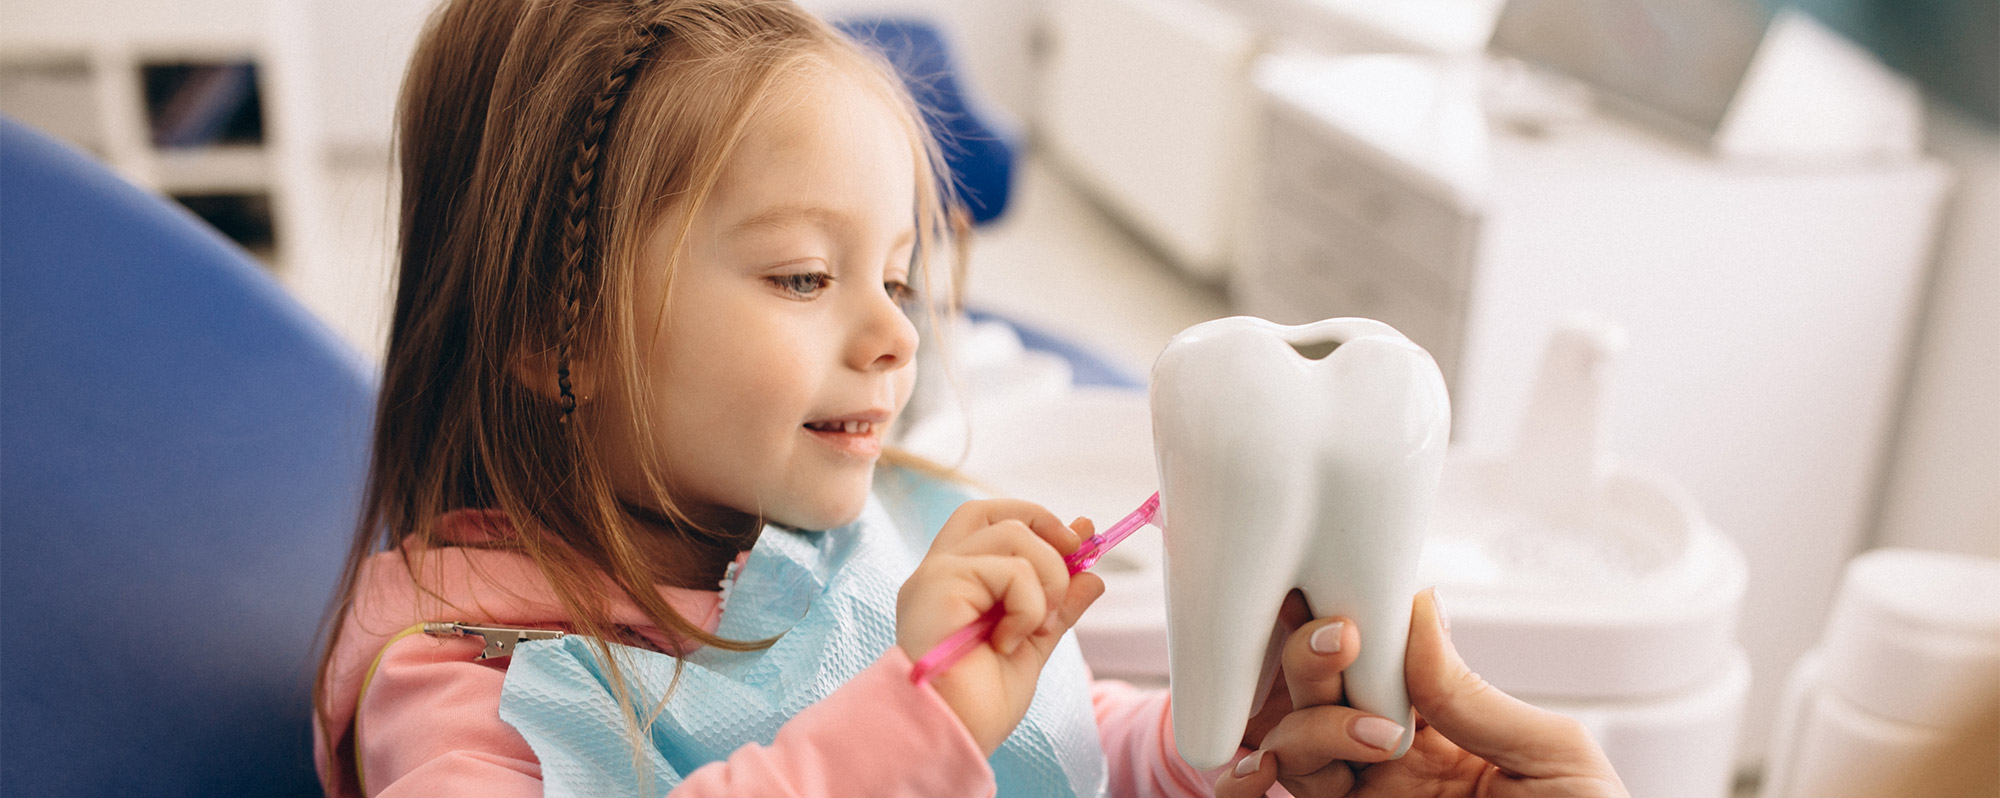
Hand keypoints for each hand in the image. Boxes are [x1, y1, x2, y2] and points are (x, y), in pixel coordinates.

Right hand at [896, 499, 1105, 755]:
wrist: (951, 736)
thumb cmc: (977, 704)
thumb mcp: (1033, 645)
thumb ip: (1058, 607)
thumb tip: (1092, 575)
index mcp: (955, 583)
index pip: (990, 521)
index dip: (1037, 519)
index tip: (1080, 537)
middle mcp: (939, 570)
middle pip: (994, 511)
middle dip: (1045, 525)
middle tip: (1074, 557)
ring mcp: (936, 574)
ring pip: (1015, 536)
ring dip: (1047, 582)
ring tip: (1031, 628)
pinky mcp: (940, 582)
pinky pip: (1012, 570)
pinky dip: (1028, 607)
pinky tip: (1007, 642)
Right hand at [1216, 589, 1628, 797]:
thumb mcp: (1554, 759)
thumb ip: (1474, 695)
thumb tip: (1418, 608)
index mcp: (1449, 729)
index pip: (1382, 661)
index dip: (1358, 623)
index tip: (1347, 592)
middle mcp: (1394, 763)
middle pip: (1322, 693)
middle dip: (1315, 658)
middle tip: (1339, 639)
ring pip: (1293, 744)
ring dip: (1306, 723)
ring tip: (1367, 735)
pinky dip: (1245, 781)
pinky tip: (1261, 767)